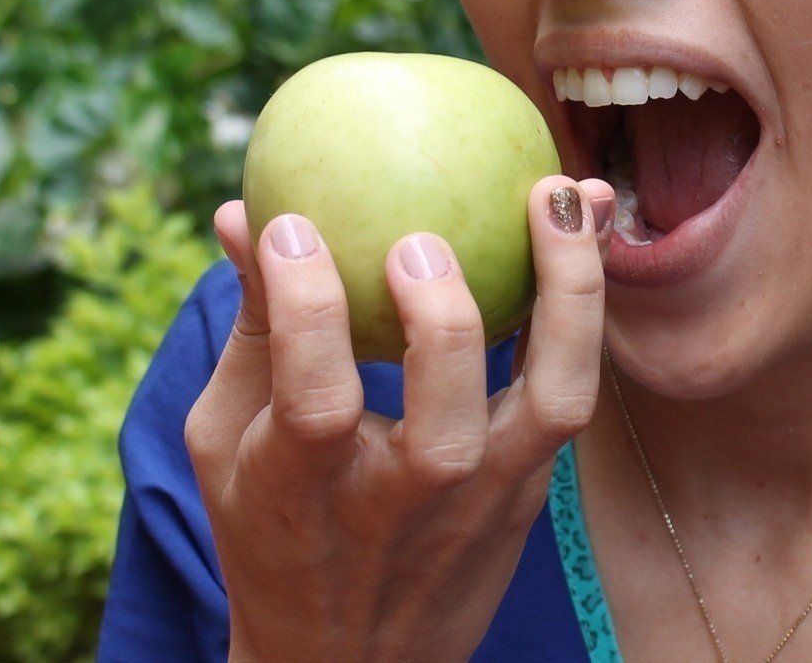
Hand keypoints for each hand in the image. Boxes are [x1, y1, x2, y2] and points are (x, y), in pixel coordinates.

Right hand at [185, 176, 613, 660]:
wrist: (352, 658)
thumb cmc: (271, 531)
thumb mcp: (229, 443)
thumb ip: (249, 333)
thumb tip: (236, 216)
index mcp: (306, 496)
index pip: (314, 402)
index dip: (304, 309)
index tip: (292, 224)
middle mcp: (406, 505)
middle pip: (446, 424)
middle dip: (442, 324)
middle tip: (420, 241)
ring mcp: (484, 501)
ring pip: (553, 401)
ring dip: (570, 292)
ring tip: (564, 195)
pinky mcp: (529, 488)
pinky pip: (569, 390)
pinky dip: (582, 308)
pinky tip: (581, 231)